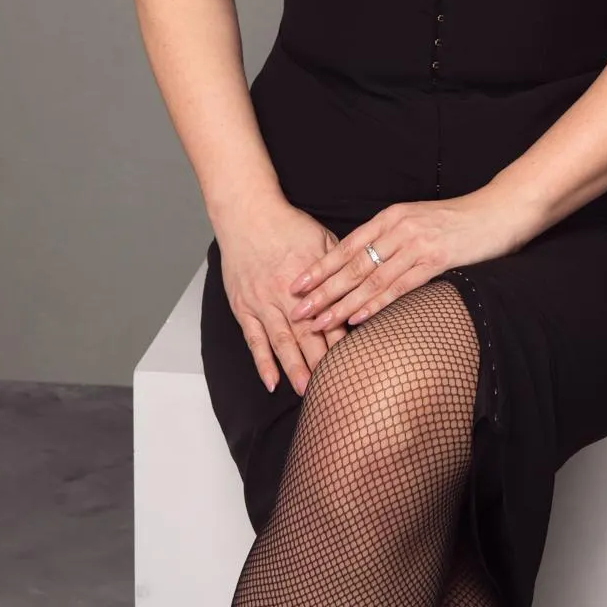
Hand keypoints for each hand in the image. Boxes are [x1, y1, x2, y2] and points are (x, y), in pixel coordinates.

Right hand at [215, 200, 350, 396]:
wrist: (248, 214)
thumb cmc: (289, 225)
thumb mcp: (323, 239)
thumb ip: (341, 267)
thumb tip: (362, 285)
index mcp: (312, 279)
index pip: (333, 316)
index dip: (345, 341)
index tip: (358, 363)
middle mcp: (287, 295)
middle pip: (309, 335)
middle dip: (323, 364)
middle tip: (337, 389)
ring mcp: (263, 303)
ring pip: (282, 343)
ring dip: (295, 369)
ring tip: (307, 392)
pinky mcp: (243, 307)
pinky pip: (253, 340)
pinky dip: (262, 362)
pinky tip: (271, 382)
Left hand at [287, 188, 524, 331]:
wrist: (500, 210)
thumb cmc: (461, 221)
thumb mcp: (420, 221)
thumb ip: (394, 239)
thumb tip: (367, 265)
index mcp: (391, 217)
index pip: (347, 246)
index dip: (320, 267)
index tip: (296, 285)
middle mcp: (398, 228)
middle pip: (352, 265)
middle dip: (321, 290)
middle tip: (296, 310)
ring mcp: (417, 244)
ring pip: (370, 279)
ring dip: (341, 304)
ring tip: (318, 323)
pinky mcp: (437, 260)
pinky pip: (400, 286)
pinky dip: (376, 304)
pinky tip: (358, 318)